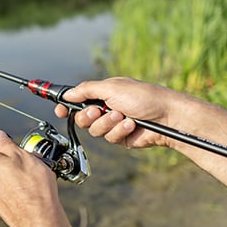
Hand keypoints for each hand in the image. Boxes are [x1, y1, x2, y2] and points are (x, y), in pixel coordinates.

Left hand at [0, 129, 60, 226]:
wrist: (39, 220)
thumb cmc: (32, 187)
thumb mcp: (22, 155)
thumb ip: (6, 144)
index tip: (4, 144)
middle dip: (6, 160)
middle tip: (25, 160)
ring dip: (11, 176)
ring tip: (31, 177)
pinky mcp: (0, 209)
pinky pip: (4, 193)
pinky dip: (14, 190)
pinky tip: (30, 191)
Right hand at [54, 77, 183, 148]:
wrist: (167, 116)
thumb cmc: (143, 97)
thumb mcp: (112, 88)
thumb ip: (86, 90)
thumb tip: (67, 93)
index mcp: (103, 93)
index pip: (78, 99)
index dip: (66, 105)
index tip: (59, 110)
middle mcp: (106, 108)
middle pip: (81, 118)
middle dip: (88, 116)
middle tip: (98, 111)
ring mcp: (113, 124)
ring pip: (95, 130)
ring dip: (108, 123)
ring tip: (123, 116)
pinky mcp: (121, 138)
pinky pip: (109, 138)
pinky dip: (119, 131)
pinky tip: (131, 125)